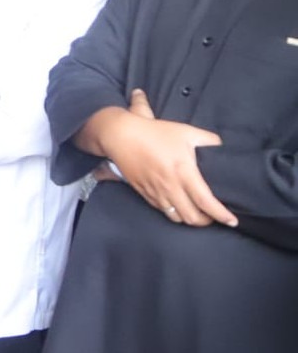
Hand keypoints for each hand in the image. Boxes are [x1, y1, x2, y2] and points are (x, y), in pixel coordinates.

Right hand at [101, 89, 234, 226]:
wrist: (120, 136)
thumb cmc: (155, 132)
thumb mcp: (186, 131)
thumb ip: (208, 139)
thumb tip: (221, 146)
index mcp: (184, 172)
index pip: (206, 201)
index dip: (221, 214)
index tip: (232, 221)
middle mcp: (171, 187)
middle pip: (192, 217)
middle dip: (206, 221)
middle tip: (214, 217)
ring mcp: (156, 192)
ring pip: (176, 217)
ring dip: (189, 219)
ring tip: (197, 213)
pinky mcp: (144, 193)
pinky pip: (162, 210)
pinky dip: (173, 212)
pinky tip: (177, 206)